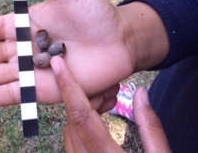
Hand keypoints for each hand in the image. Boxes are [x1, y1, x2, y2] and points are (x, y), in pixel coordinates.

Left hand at [51, 56, 171, 152]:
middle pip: (73, 120)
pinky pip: (71, 144)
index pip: (81, 115)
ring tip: (105, 106)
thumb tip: (141, 92)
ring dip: (81, 112)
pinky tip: (98, 124)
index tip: (57, 64)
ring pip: (69, 131)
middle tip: (107, 93)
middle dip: (84, 99)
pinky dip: (80, 127)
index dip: (68, 86)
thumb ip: (151, 126)